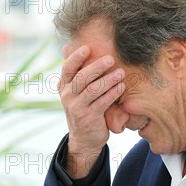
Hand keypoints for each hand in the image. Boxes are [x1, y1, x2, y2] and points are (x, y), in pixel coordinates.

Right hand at [57, 44, 124, 178]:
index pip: (67, 68)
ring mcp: (77, 108)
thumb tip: (66, 46)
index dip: (76, 57)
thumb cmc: (83, 108)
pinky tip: (122, 86)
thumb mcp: (74, 90)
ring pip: (93, 90)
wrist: (84, 138)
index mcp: (63, 86)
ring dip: (108, 80)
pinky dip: (113, 93)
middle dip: (96, 67)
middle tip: (111, 59)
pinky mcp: (88, 118)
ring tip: (121, 73)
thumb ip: (74, 70)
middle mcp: (67, 96)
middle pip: (81, 78)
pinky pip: (102, 103)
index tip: (87, 48)